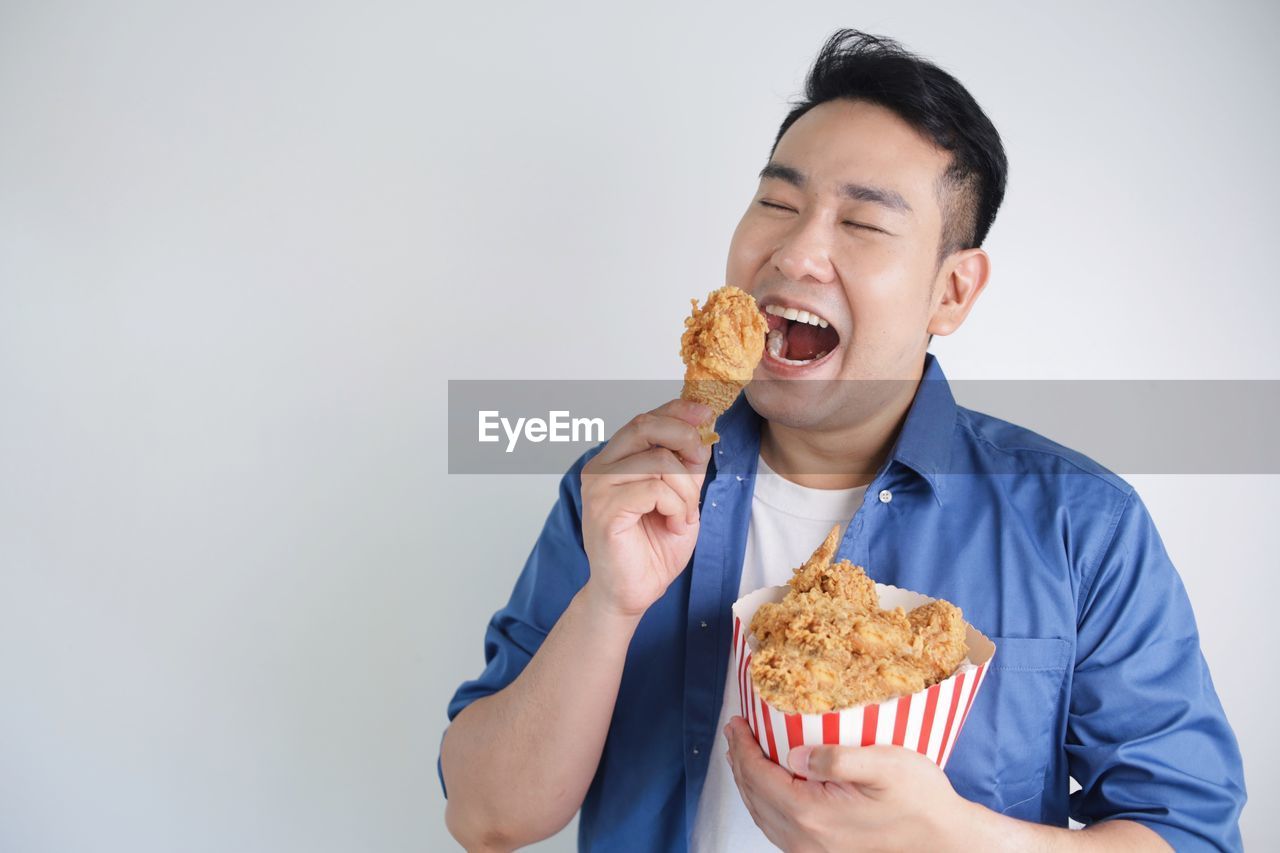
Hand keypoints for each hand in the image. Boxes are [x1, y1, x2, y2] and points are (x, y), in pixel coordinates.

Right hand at [580, 399, 712, 618]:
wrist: (632, 593)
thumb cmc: (652, 548)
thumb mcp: (681, 497)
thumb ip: (685, 464)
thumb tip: (703, 429)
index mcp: (614, 461)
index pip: (644, 419)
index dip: (676, 411)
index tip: (705, 413)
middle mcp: (599, 468)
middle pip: (645, 426)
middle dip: (685, 438)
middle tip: (699, 466)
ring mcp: (598, 488)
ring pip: (659, 461)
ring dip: (685, 489)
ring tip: (683, 515)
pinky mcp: (605, 510)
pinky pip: (655, 490)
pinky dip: (676, 507)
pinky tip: (673, 525)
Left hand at [723, 715, 969, 852]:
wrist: (944, 838)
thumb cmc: (920, 800)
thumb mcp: (884, 765)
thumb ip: (836, 758)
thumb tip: (794, 753)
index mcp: (814, 815)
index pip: (759, 776)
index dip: (743, 746)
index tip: (737, 722)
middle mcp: (806, 839)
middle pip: (755, 796)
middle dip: (740, 761)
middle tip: (735, 731)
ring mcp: (813, 851)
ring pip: (763, 814)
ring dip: (749, 782)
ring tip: (744, 754)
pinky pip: (778, 827)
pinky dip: (764, 802)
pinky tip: (770, 785)